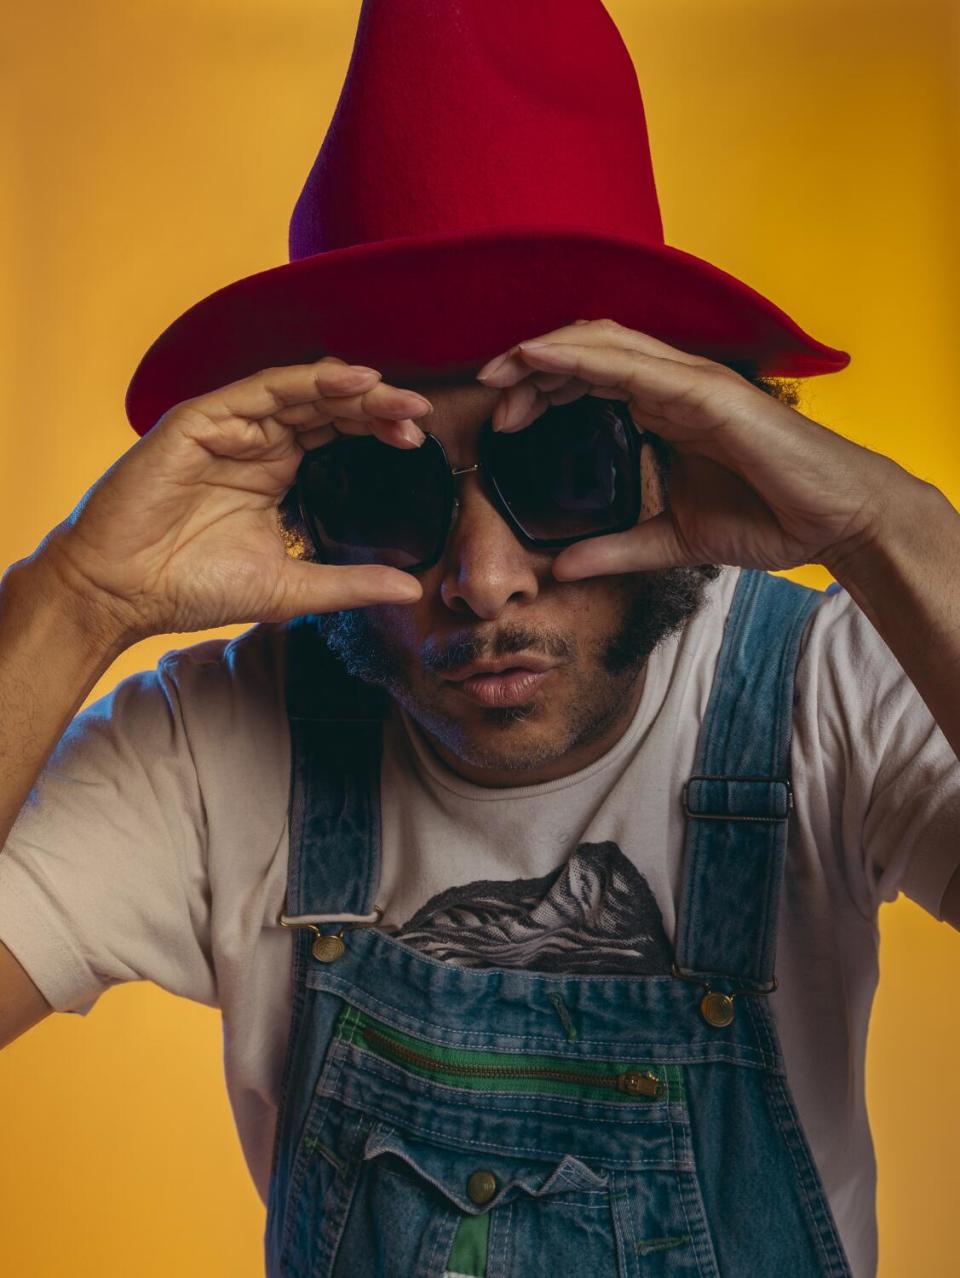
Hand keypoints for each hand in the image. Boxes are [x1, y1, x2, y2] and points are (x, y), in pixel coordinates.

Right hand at [32, 357, 431, 642]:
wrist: (118, 594)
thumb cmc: (191, 588)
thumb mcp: (289, 588)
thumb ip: (350, 583)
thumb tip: (412, 591)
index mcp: (275, 471)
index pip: (338, 434)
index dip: (379, 431)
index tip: (421, 443)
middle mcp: (256, 442)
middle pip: (328, 407)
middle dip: (377, 407)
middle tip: (420, 416)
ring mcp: (228, 428)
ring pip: (302, 392)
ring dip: (352, 391)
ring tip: (396, 398)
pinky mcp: (199, 420)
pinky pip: (261, 391)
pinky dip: (306, 382)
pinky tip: (350, 383)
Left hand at [477, 319, 914, 580]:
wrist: (835, 525)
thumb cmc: (769, 519)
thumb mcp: (671, 541)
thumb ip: (615, 549)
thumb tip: (560, 569)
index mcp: (663, 411)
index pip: (589, 382)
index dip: (541, 390)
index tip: (502, 422)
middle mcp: (672, 387)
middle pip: (586, 355)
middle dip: (531, 367)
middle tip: (489, 394)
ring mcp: (690, 383)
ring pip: (603, 345)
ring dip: (546, 353)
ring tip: (501, 371)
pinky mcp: (707, 393)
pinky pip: (632, 364)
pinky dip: (582, 358)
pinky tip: (542, 361)